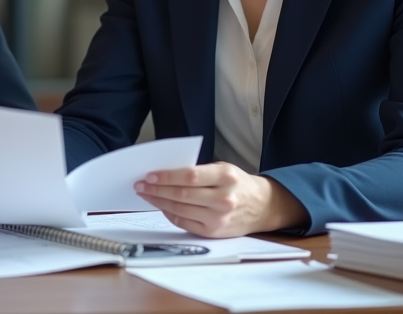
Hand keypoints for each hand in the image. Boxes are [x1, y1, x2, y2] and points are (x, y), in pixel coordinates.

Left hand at [134, 162, 307, 236]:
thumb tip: (165, 173)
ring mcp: (218, 218)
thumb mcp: (224, 169)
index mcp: (226, 177)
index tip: (150, 175)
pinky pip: (184, 223)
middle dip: (157, 190)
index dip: (167, 176)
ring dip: (159, 202)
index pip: (190, 176)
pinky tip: (161, 206)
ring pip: (180, 210)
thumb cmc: (238, 184)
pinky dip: (169, 213)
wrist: (261, 207)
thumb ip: (199, 171)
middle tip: (140, 185)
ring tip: (146, 195)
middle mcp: (223, 199)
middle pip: (182, 195)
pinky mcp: (212, 232)